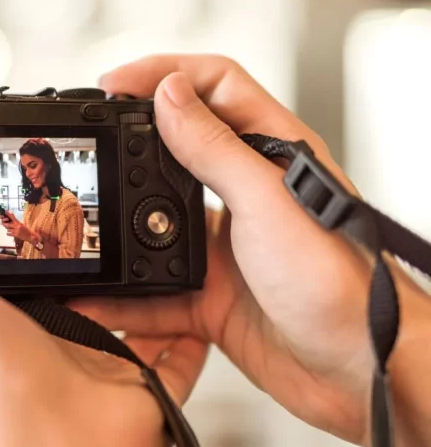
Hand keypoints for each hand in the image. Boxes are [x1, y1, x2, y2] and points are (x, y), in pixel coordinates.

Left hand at [0, 182, 207, 446]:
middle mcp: (45, 333)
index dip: (16, 220)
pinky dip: (191, 316)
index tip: (32, 174)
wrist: (52, 433)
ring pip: (130, 303)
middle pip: (75, 276)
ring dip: (142, 266)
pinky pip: (178, 342)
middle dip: (90, 240)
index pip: (8, 256)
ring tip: (157, 212)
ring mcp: (98, 357)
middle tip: (112, 188)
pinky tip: (199, 275)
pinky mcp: (145, 376)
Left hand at [2, 212, 34, 241]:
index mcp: (18, 222)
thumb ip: (16, 221)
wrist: (30, 236)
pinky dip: (9, 233)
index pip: (12, 217)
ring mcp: (16, 231)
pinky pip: (8, 234)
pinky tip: (12, 233)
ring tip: (12, 230)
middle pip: (7, 224)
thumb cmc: (26, 230)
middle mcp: (17, 226)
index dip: (8, 214)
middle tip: (5, 224)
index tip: (6, 211)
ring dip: (8, 229)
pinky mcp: (15, 235)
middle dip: (5, 224)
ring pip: (7, 229)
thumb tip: (11, 218)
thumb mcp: (21, 224)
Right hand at [76, 55, 430, 446]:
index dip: (164, 75)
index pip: (214, 89)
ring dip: (118, 232)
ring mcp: (226, 249)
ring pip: (154, 229)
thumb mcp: (267, 201)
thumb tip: (167, 95)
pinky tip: (96, 300)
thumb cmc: (342, 281)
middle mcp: (247, 196)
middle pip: (174, 154)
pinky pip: (152, 293)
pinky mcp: (210, 298)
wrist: (360, 371)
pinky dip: (121, 299)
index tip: (115, 86)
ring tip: (86, 228)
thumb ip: (214, 148)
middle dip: (127, 152)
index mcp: (272, 155)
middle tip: (89, 149)